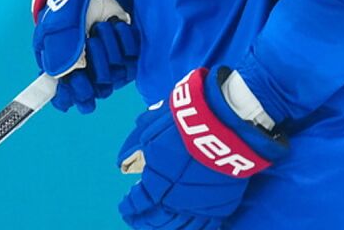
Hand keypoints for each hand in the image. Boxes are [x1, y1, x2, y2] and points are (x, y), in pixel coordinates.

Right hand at [30, 0, 138, 112]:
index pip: (64, 92)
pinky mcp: (126, 50)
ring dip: (110, 53)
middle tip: (93, 43)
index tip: (79, 90)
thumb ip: (59, 44)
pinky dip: (126, 45)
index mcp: (61, 58)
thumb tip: (60, 75)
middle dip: (95, 67)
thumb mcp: (60, 13)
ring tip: (104, 27)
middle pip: (92, 88)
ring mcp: (106, 56)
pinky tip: (119, 26)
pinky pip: (131, 63)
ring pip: (113, 77)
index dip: (71, 96)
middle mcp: (84, 62)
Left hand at [117, 68, 287, 228]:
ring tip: (157, 227)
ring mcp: (200, 206)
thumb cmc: (183, 124)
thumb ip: (136, 150)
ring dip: (165, 228)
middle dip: (143, 222)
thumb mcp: (150, 132)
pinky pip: (205, 226)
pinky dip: (193, 229)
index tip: (125, 207)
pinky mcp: (222, 206)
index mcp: (156, 183)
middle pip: (156, 221)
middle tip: (136, 222)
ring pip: (179, 228)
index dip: (130, 207)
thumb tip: (122, 162)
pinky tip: (185, 227)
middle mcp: (176, 200)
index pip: (138, 203)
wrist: (222, 125)